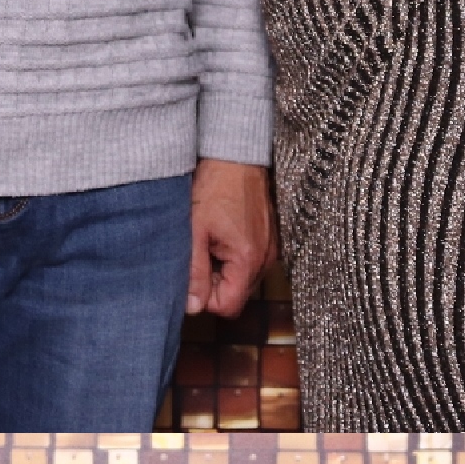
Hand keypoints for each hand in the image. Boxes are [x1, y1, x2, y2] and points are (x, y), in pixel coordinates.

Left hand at [187, 159, 273, 319]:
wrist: (235, 156)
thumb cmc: (214, 187)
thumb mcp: (195, 231)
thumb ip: (194, 272)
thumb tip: (193, 307)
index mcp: (248, 260)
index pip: (228, 306)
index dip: (206, 297)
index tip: (193, 274)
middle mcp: (266, 259)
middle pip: (237, 295)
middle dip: (215, 284)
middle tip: (200, 254)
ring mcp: (271, 250)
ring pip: (242, 280)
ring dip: (224, 270)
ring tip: (210, 242)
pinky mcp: (270, 240)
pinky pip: (250, 264)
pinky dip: (234, 258)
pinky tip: (222, 236)